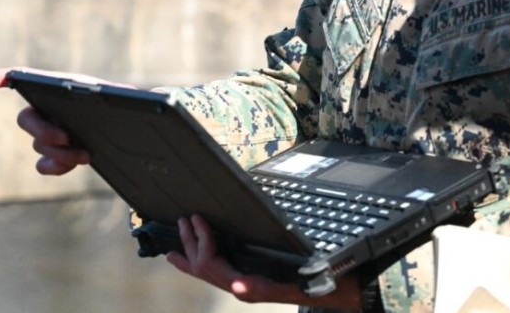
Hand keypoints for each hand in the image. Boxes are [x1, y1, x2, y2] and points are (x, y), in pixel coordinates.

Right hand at [0, 66, 118, 175]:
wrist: (126, 131)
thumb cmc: (122, 106)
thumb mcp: (124, 96)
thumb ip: (125, 93)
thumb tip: (146, 92)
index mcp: (62, 89)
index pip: (27, 79)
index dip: (4, 77)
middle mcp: (50, 110)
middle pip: (27, 119)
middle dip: (43, 130)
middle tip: (66, 137)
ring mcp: (50, 134)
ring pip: (39, 145)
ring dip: (59, 152)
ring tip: (85, 154)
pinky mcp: (56, 156)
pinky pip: (42, 164)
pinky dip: (53, 167)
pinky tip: (68, 166)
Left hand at [167, 214, 361, 306]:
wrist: (328, 290)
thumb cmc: (308, 285)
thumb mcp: (287, 285)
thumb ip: (260, 288)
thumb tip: (236, 288)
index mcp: (243, 286)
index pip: (210, 264)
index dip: (201, 241)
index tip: (198, 219)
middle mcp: (237, 286)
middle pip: (202, 268)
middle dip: (189, 244)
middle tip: (182, 223)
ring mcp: (241, 283)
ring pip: (207, 271)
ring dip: (193, 251)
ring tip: (181, 239)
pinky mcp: (249, 276)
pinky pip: (219, 270)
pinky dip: (206, 259)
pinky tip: (207, 251)